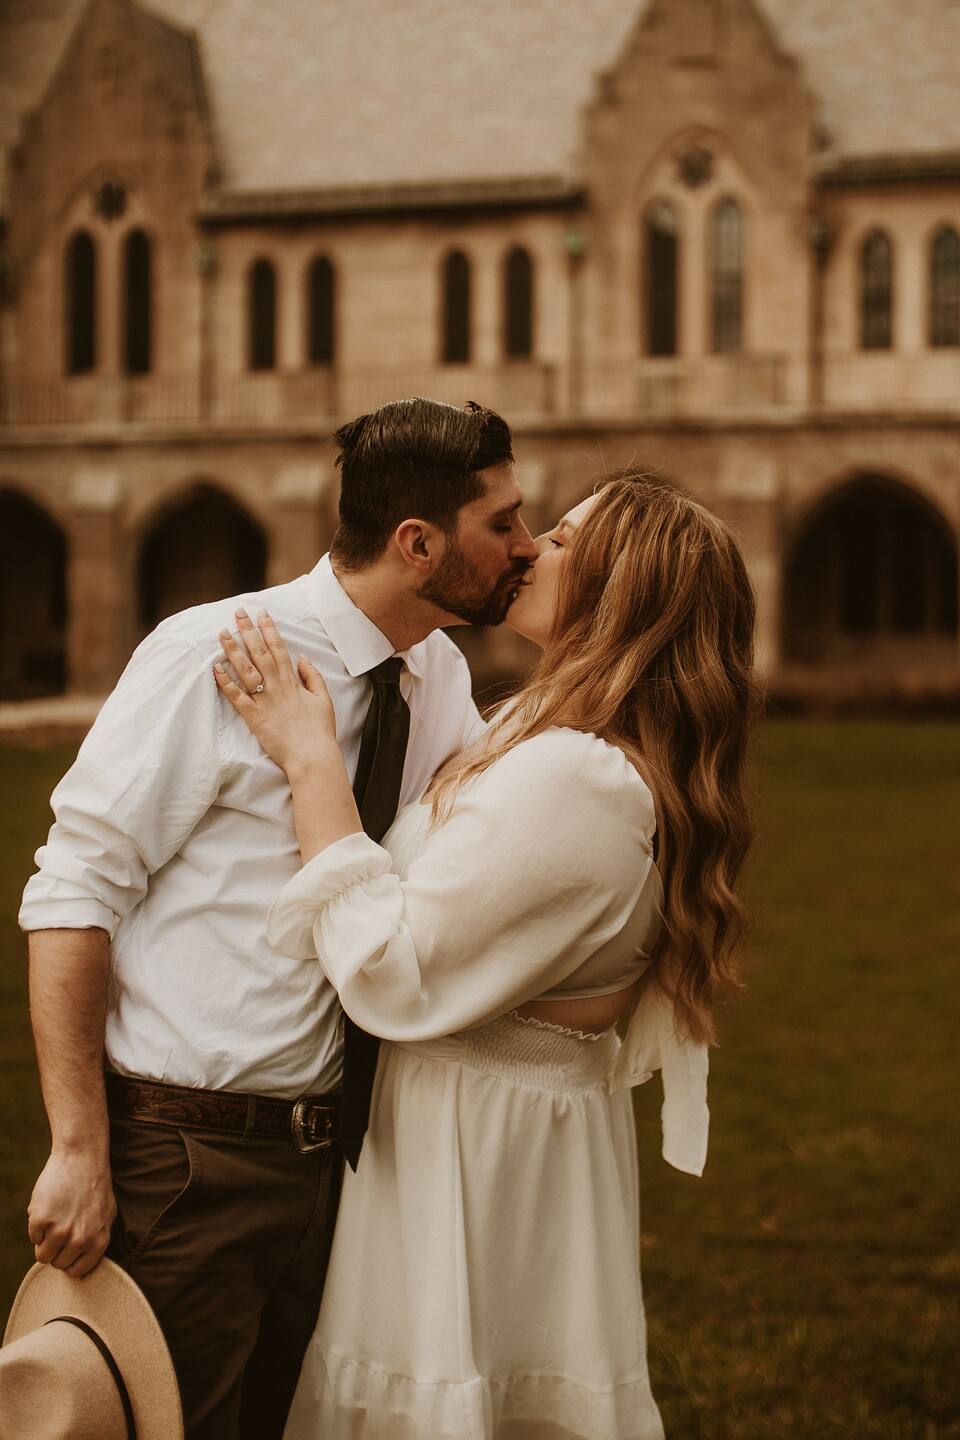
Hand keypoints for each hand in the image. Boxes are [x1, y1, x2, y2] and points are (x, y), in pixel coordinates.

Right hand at [28, 1150, 116, 1278]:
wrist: (82, 1158)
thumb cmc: (95, 1185)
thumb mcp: (107, 1215)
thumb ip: (97, 1240)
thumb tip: (83, 1263)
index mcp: (98, 1242)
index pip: (77, 1271)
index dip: (69, 1261)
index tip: (68, 1249)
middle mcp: (80, 1241)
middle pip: (58, 1264)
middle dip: (57, 1250)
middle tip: (61, 1228)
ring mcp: (60, 1231)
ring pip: (43, 1256)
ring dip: (44, 1242)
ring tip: (54, 1221)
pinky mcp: (42, 1220)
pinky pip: (33, 1237)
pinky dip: (37, 1225)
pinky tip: (49, 1208)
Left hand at [214, 609, 336, 771]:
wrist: (312, 756)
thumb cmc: (319, 730)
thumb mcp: (323, 699)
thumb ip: (313, 676)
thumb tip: (303, 658)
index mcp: (293, 681)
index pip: (278, 648)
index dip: (269, 629)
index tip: (261, 613)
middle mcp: (277, 686)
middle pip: (259, 652)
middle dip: (247, 630)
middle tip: (238, 612)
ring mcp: (264, 701)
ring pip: (245, 670)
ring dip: (232, 650)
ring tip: (221, 633)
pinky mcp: (254, 717)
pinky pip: (236, 697)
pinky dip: (225, 682)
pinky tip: (215, 668)